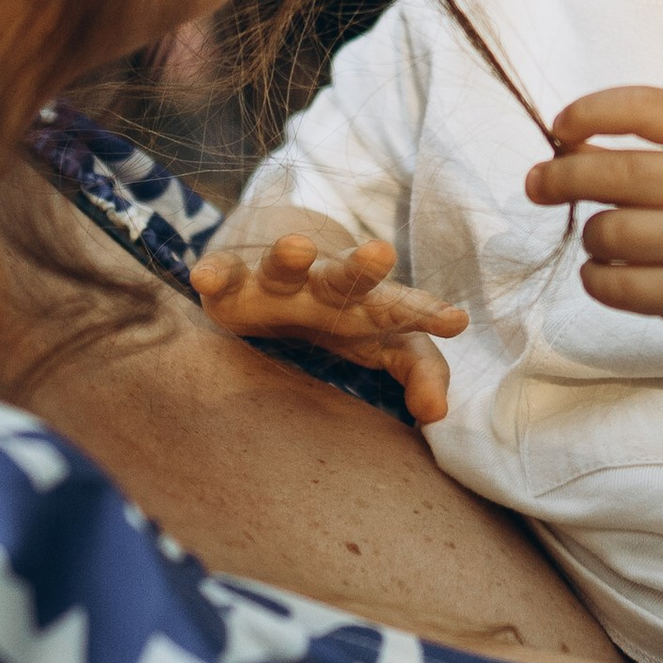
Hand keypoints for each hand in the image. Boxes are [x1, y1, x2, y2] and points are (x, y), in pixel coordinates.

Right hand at [190, 233, 466, 425]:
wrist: (279, 264)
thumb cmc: (342, 314)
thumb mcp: (382, 344)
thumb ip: (420, 371)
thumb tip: (437, 416)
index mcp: (368, 305)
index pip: (403, 310)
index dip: (427, 316)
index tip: (456, 321)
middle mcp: (326, 286)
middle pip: (348, 276)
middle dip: (363, 267)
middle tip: (381, 253)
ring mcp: (279, 280)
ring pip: (286, 264)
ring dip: (291, 255)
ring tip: (296, 246)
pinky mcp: (234, 278)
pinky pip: (225, 272)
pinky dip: (217, 272)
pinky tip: (206, 275)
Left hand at [525, 85, 662, 358]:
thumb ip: (661, 143)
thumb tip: (566, 144)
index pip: (640, 107)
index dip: (587, 113)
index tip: (559, 128)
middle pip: (609, 171)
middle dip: (560, 176)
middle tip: (538, 183)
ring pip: (604, 230)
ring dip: (593, 235)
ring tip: (610, 238)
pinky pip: (610, 283)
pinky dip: (596, 277)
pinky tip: (610, 272)